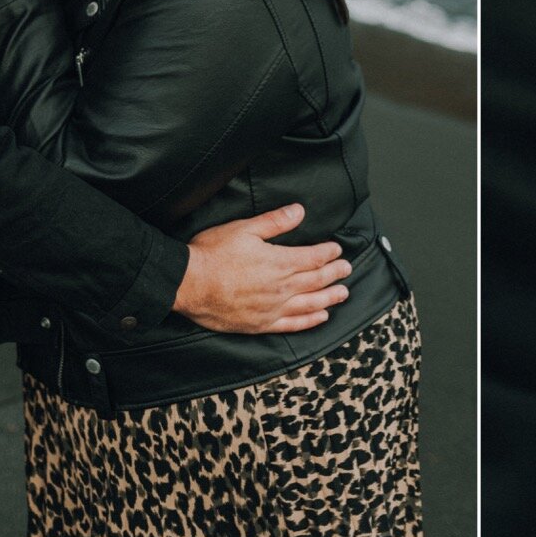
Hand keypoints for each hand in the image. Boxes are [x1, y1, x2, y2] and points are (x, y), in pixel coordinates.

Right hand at [174, 203, 353, 333]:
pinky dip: (309, 321)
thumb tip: (299, 211)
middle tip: (347, 269)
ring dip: (330, 298)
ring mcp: (272, 309)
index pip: (314, 257)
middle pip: (316, 280)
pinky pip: (292, 325)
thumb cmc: (213, 254)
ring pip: (310, 304)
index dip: (329, 253)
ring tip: (343, 293)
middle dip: (335, 274)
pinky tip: (320, 317)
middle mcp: (280, 288)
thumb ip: (275, 222)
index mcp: (279, 262)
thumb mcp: (245, 229)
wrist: (188, 284)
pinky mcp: (260, 324)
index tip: (338, 250)